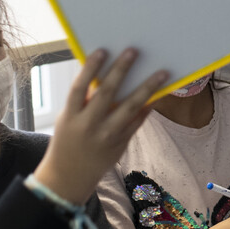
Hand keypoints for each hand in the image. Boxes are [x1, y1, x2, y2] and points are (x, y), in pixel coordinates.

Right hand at [34, 49, 168, 204]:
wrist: (69, 177)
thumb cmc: (68, 141)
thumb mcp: (67, 120)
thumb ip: (84, 102)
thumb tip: (103, 75)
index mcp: (70, 117)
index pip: (79, 88)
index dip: (90, 69)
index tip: (102, 51)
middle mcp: (89, 125)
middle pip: (107, 93)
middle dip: (121, 70)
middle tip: (134, 51)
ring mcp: (107, 135)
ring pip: (130, 107)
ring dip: (148, 88)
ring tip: (162, 73)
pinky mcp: (121, 143)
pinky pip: (138, 121)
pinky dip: (148, 107)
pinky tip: (159, 94)